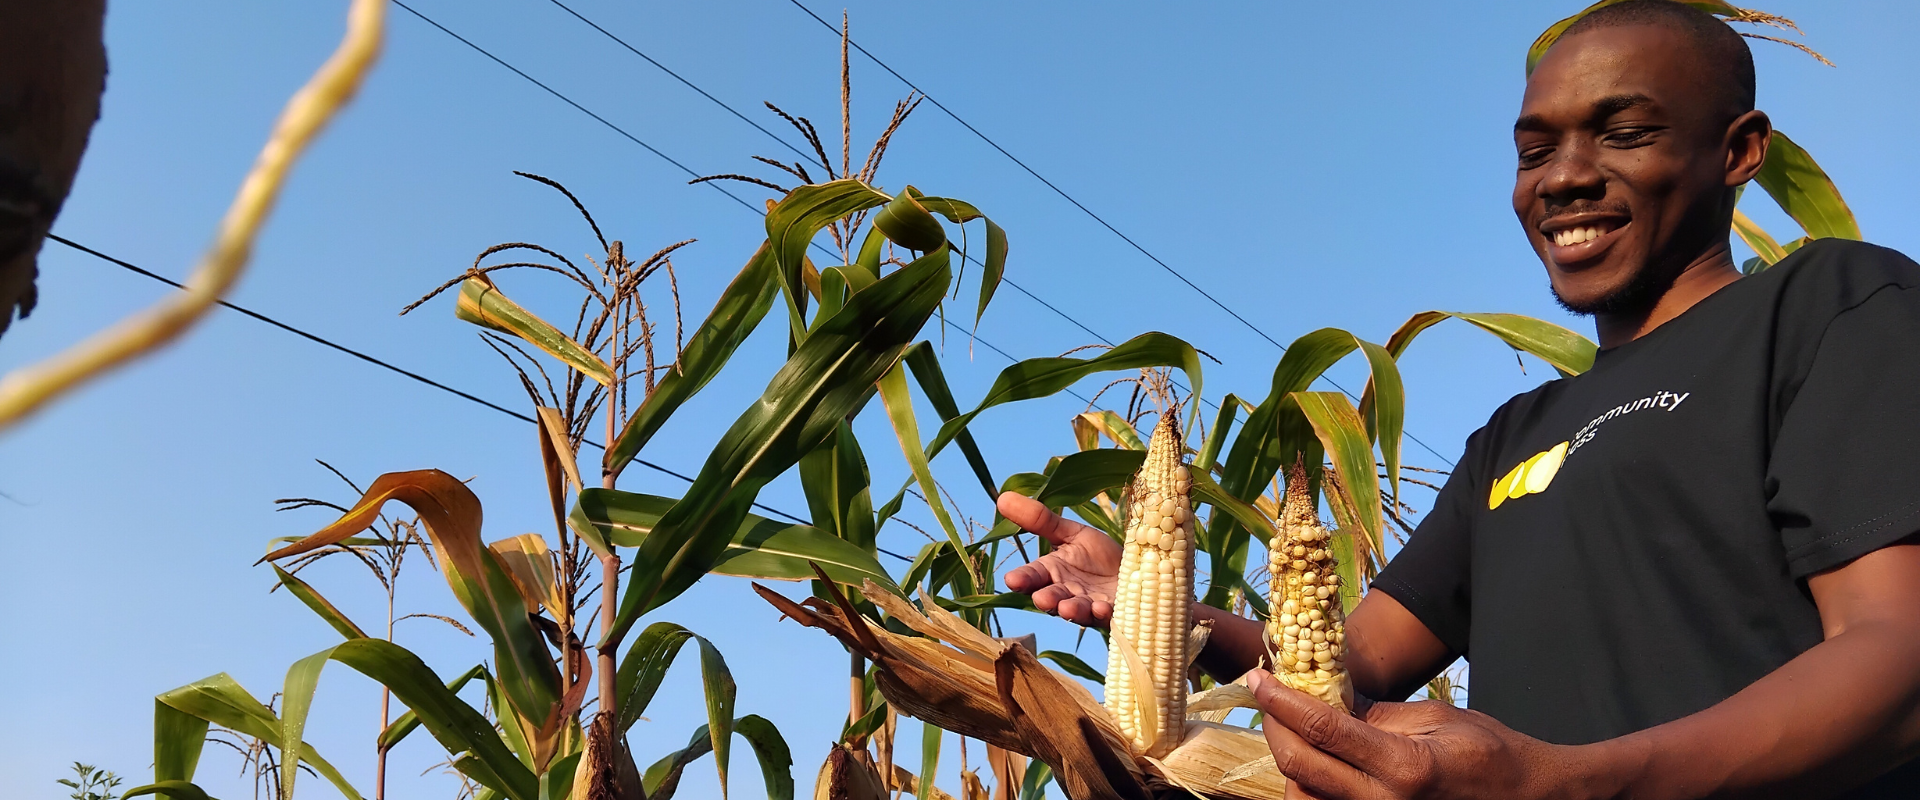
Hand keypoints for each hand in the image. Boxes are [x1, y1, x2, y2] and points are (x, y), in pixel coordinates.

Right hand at [996, 491, 1120, 626]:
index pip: (1032, 576)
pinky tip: (1103, 607)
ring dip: (1072, 610)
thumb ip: (1039, 519)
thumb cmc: (1097, 555)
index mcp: (1052, 572)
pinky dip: (1103, 613)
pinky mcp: (1112, 613)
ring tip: (1067, 608)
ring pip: (1076, 611)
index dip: (1022, 579)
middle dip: (1046, 599)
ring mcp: (1088, 605)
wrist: (1135, 570)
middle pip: (1052, 598)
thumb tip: (1003, 497)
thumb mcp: (1070, 532)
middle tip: (1041, 599)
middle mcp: (1066, 592)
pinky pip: (1106, 616)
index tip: (1012, 580)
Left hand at [1246, 669, 1591, 799]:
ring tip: (1290, 728)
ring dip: (1288, 762)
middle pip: (1300, 769)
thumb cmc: (1488, 752)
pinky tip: (1312, 759)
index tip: (1259, 678)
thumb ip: (1373, 714)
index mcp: (1405, 767)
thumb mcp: (1433, 719)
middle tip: (1268, 700)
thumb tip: (1320, 697)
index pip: (1323, 731)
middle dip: (1274, 729)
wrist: (1528, 798)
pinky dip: (1309, 785)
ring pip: (1304, 798)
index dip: (1282, 702)